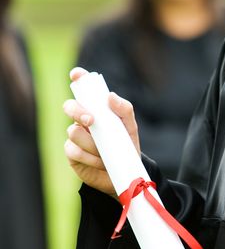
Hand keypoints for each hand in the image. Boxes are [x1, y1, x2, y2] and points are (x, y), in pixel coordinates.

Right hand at [63, 67, 140, 196]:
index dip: (78, 79)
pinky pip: (73, 150)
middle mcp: (82, 119)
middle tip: (91, 121)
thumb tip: (110, 96)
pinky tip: (100, 162)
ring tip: (106, 152)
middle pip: (70, 107)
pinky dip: (88, 157)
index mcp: (97, 109)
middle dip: (78, 112)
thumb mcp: (130, 127)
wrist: (125, 173)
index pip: (84, 89)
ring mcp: (75, 136)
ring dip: (92, 143)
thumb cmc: (126, 146)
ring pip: (73, 132)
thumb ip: (124, 110)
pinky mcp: (72, 153)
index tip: (76, 74)